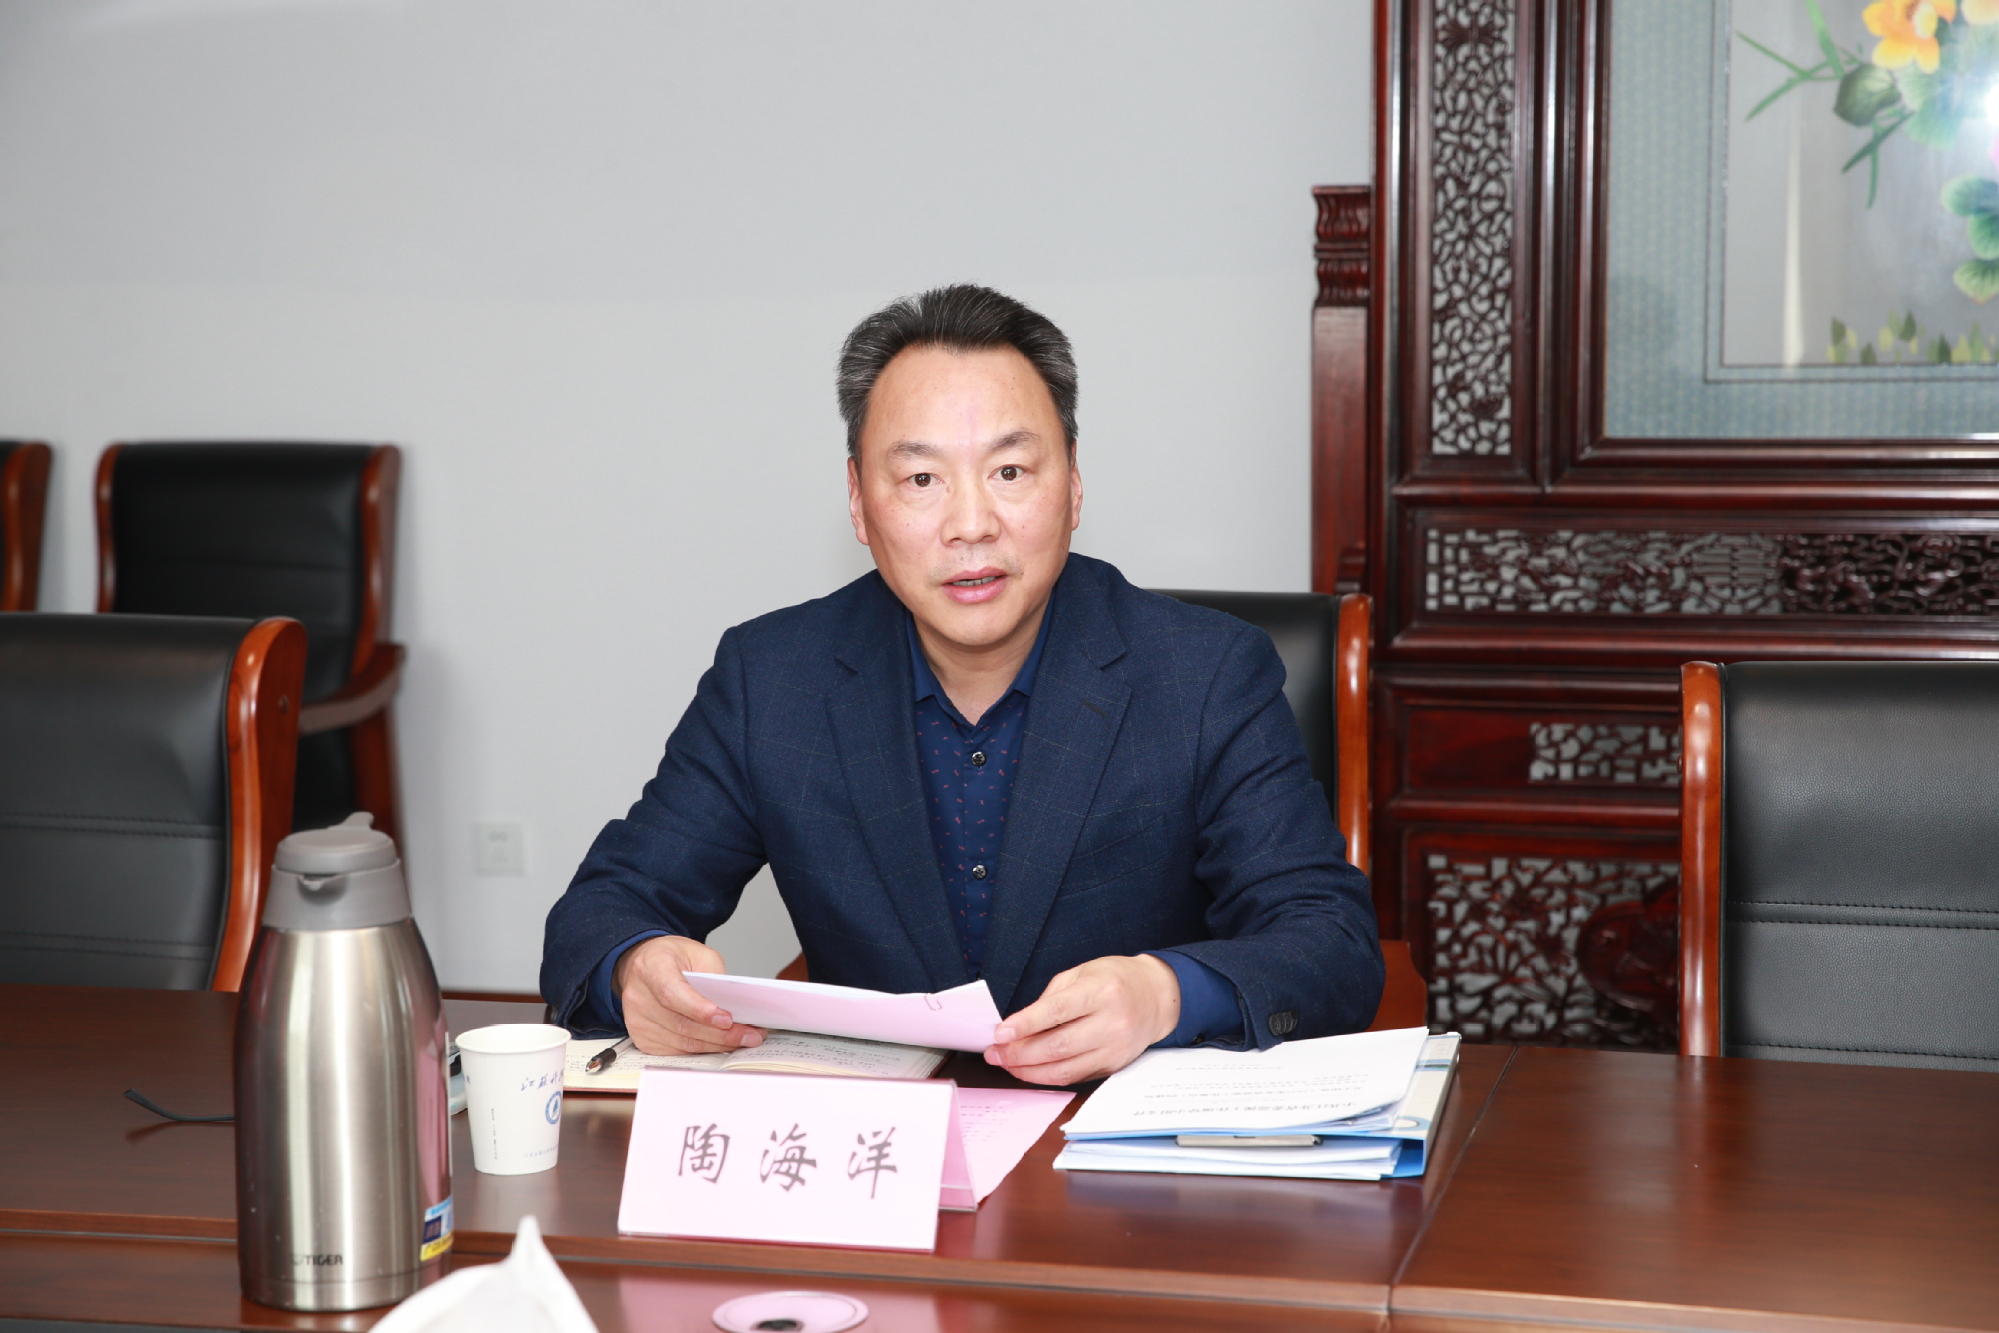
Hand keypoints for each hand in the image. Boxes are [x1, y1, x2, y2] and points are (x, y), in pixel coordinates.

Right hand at [614, 935, 764, 1055]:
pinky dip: (702, 1048)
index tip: (727, 1019)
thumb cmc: (671, 958)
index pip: (672, 993)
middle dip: (720, 1033)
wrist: (644, 964)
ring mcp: (636, 1020)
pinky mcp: (642, 1037)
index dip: (699, 1010)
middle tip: (749, 1035)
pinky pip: (676, 1050)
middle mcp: (638, 996)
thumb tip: (732, 1007)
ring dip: (716, 1044)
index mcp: (650, 967)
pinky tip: (720, 1043)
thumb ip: (714, 977)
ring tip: (742, 1040)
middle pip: (681, 1023)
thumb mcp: (698, 954)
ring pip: (681, 1042)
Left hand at [983, 954, 1179, 1084]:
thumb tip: (1018, 1026)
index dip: (1026, 1024)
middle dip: (1019, 1053)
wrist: (1156, 997)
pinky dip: (1049, 1076)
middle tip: (995, 1053)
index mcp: (1102, 991)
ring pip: (1065, 1069)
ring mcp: (1115, 1048)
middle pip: (1058, 1046)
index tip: (1000, 1033)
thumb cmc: (1115, 979)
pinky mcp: (1114, 1065)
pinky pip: (1076, 1077)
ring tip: (1007, 1064)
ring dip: (1029, 1071)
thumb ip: (1051, 998)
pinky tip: (1031, 1070)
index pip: (1058, 1011)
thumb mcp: (1082, 973)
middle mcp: (1112, 1022)